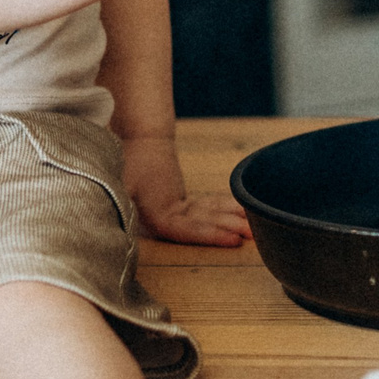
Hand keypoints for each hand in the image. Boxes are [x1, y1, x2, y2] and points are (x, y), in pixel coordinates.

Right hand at [122, 133, 247, 246]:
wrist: (135, 139)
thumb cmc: (128, 157)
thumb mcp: (122, 180)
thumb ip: (126, 196)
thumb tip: (126, 212)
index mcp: (152, 216)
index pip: (184, 231)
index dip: (209, 236)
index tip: (233, 239)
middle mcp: (163, 219)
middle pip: (201, 226)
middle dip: (228, 229)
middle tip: (254, 233)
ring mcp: (175, 213)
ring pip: (209, 217)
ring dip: (232, 220)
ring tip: (256, 226)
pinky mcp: (183, 206)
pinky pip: (209, 208)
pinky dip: (228, 207)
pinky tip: (246, 211)